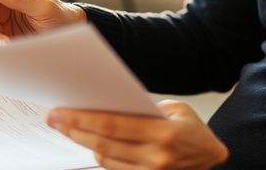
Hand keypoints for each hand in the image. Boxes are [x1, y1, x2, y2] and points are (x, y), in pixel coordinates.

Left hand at [48, 100, 228, 169]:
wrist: (211, 157)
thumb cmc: (191, 129)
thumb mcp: (175, 109)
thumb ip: (144, 108)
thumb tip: (107, 103)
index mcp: (164, 133)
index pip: (114, 125)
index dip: (84, 118)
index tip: (62, 111)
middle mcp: (156, 157)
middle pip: (104, 143)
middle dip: (74, 130)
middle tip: (53, 118)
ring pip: (105, 159)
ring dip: (82, 143)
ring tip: (66, 128)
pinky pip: (114, 169)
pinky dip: (99, 156)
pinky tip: (88, 143)